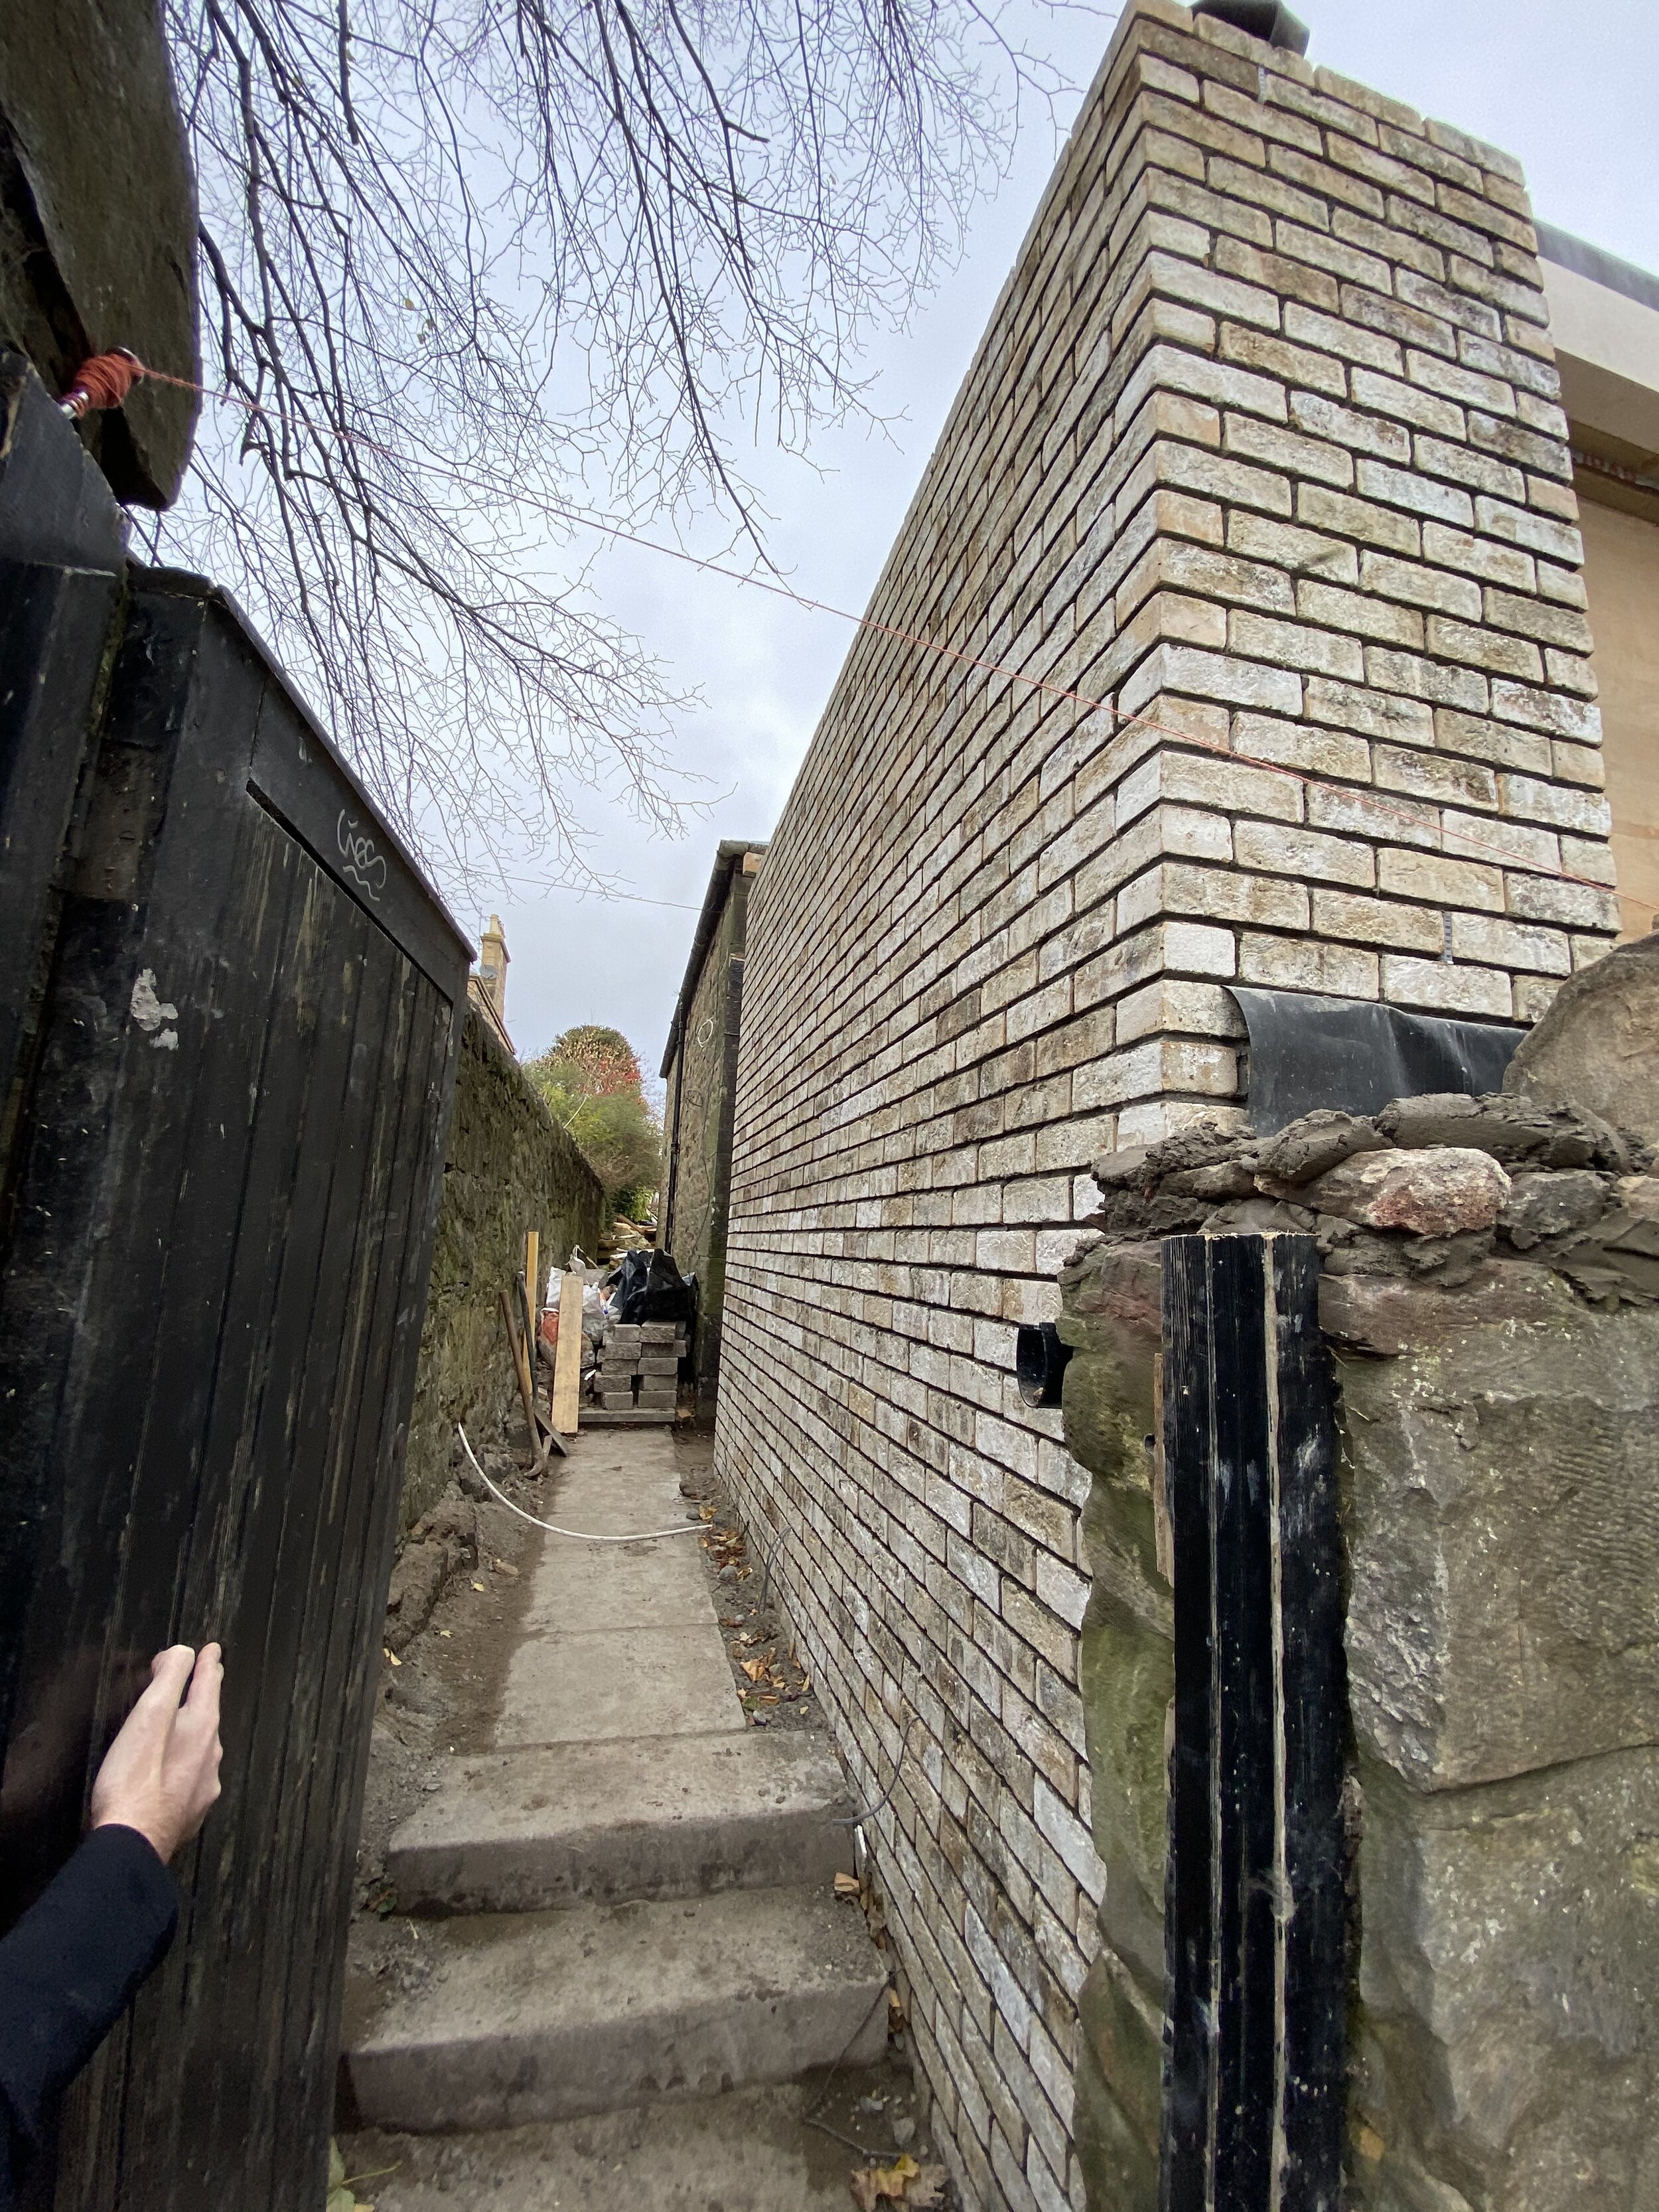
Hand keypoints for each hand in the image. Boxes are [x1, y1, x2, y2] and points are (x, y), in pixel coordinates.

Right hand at [90, 1645, 223, 1863]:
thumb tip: (183, 1654)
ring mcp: (202, 1785)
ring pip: (204, 1745)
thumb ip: (169, 1679)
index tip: (212, 1650)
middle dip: (205, 1692)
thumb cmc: (133, 1781)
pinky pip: (193, 1774)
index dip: (207, 1662)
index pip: (210, 1683)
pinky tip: (175, 1766)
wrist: (131, 1844)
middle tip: (204, 1677)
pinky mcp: (189, 1810)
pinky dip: (186, 1760)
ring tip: (187, 1718)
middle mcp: (209, 1755)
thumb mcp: (149, 1715)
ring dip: (196, 1727)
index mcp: (201, 1727)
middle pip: (209, 1712)